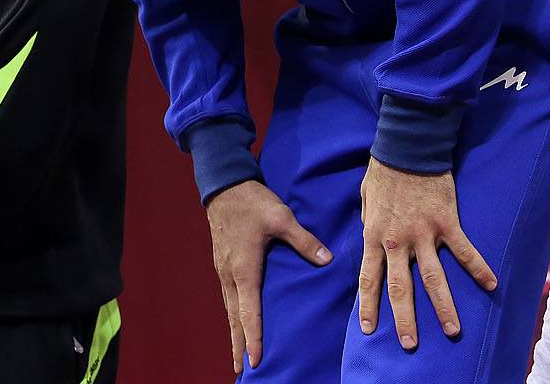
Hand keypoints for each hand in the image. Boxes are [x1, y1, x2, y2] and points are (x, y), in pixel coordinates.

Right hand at [206, 180, 331, 373]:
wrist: (224, 185)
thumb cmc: (252, 202)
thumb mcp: (281, 218)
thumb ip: (304, 241)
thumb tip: (327, 260)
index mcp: (244, 268)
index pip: (249, 311)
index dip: (253, 338)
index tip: (255, 360)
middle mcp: (230, 274)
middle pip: (234, 317)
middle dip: (238, 344)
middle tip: (241, 369)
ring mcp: (223, 269)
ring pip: (229, 308)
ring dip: (233, 331)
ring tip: (237, 353)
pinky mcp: (223, 262)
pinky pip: (228, 296)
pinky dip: (232, 314)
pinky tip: (236, 320)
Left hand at [357, 158, 495, 350]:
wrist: (407, 149)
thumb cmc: (384, 173)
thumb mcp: (367, 201)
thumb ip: (371, 225)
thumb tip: (373, 241)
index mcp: (375, 236)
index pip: (369, 278)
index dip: (368, 305)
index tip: (368, 329)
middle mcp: (398, 240)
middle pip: (401, 287)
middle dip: (404, 318)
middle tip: (409, 344)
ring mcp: (424, 234)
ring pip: (434, 278)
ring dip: (443, 307)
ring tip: (453, 331)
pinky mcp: (447, 223)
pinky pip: (465, 251)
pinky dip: (479, 269)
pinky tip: (492, 286)